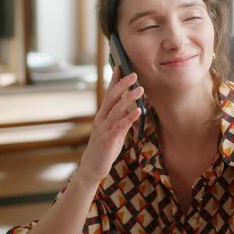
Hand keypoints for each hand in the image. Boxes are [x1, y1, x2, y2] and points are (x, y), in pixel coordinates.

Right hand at [77, 66, 143, 184]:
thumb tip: (130, 107)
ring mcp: (104, 128)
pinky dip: (130, 117)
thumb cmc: (104, 148)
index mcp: (102, 115)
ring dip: (129, 98)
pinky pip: (121, 125)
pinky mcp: (109, 138)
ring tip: (141, 90)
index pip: (108, 93)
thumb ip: (119, 118)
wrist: (92, 167)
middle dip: (122, 84)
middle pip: (111, 97)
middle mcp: (102, 118)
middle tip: (134, 74)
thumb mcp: (112, 130)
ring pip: (117, 109)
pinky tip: (138, 110)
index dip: (114, 80)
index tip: (120, 66)